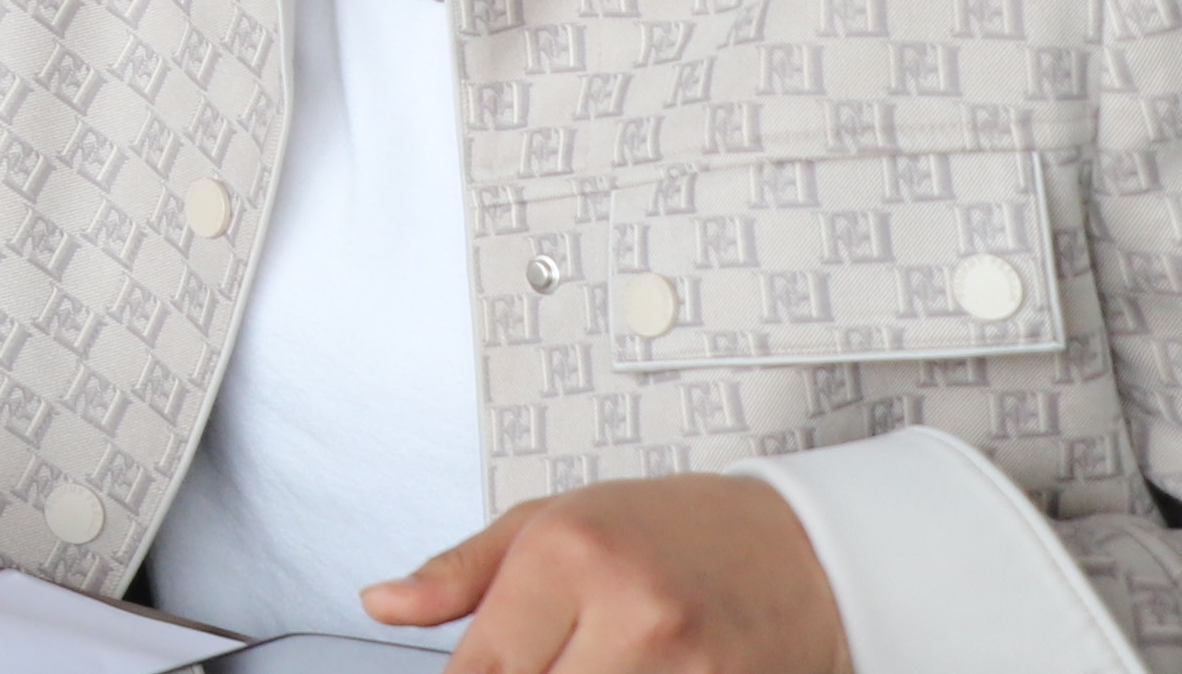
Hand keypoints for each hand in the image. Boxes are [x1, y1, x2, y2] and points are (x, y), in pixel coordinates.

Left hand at [366, 473, 843, 673]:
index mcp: (567, 554)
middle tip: (542, 662)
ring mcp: (686, 664)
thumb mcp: (549, 522)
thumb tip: (380, 604)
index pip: (479, 668)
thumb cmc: (664, 530)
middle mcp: (627, 609)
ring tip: (587, 663)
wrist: (801, 550)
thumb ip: (459, 574)